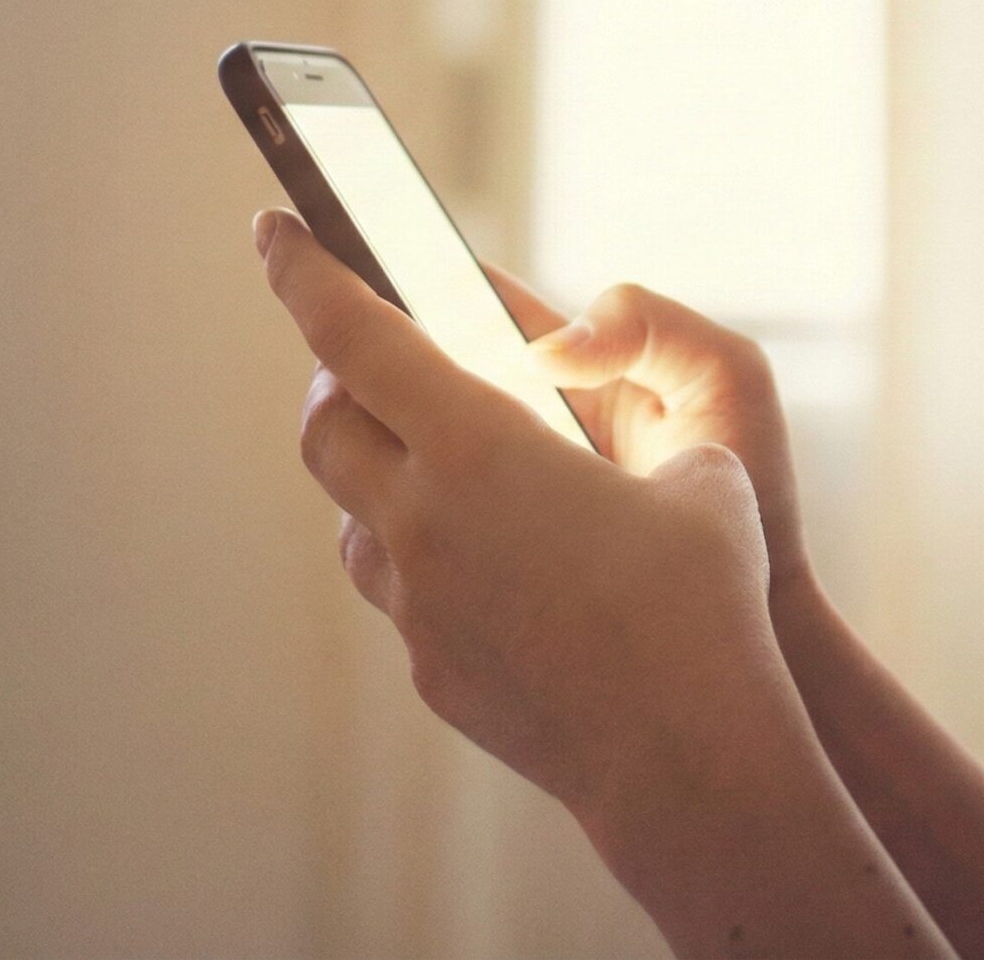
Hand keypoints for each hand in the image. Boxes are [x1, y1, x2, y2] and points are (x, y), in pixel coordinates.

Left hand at [257, 208, 805, 816]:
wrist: (688, 754)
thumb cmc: (710, 597)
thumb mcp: (705, 465)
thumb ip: (635, 399)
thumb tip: (568, 372)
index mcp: (481, 447)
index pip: (355, 335)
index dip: (305, 271)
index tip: (273, 229)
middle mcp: (423, 521)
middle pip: (327, 424)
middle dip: (337, 376)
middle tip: (370, 351)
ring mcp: (417, 604)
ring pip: (352, 513)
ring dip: (378, 472)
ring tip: (439, 460)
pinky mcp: (431, 667)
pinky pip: (398, 590)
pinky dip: (418, 551)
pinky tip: (482, 558)